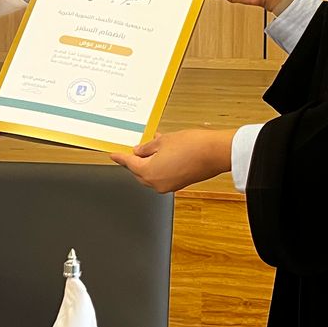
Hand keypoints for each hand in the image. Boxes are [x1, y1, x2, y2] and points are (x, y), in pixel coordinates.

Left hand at [111, 129, 235, 193]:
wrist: (214, 153)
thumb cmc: (192, 146)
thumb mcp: (163, 141)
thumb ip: (147, 147)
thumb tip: (140, 150)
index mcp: (149, 172)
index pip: (129, 163)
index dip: (120, 157)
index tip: (113, 155)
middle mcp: (157, 183)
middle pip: (139, 172)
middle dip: (135, 161)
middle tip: (134, 149)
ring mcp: (169, 185)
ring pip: (151, 175)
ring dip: (149, 163)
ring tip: (153, 147)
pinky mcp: (179, 184)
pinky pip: (163, 175)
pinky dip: (160, 166)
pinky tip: (164, 154)